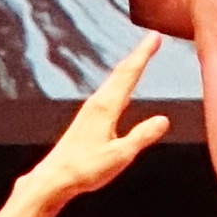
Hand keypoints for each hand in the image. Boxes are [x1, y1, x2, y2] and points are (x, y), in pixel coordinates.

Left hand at [25, 41, 172, 206]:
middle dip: (138, 55)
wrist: (53, 179)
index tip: (155, 37)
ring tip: (139, 59)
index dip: (143, 54)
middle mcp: (96, 104)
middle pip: (120, 73)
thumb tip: (163, 120)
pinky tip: (119, 91)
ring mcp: (89, 112)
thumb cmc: (84, 169)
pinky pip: (107, 93)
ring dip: (128, 68)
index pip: (129, 75)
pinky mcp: (86, 121)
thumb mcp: (121, 155)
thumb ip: (142, 136)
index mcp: (106, 108)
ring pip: (112, 82)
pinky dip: (118, 83)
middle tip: (152, 40)